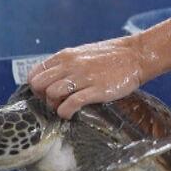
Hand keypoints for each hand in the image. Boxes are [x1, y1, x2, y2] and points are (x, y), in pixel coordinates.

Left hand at [28, 36, 149, 118]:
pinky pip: (71, 104)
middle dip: (42, 98)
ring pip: (52, 94)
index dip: (36, 88)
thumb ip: (65, 65)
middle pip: (39, 85)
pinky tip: (71, 115)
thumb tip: (50, 81)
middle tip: (54, 103)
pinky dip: (65, 113)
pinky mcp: (96, 90)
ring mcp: (83, 77)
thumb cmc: (110, 57)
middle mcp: (70, 65)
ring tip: (64, 109)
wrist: (135, 56)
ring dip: (54, 106)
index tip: (45, 94)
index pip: (35, 73)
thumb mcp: (82, 55)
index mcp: (65, 56)